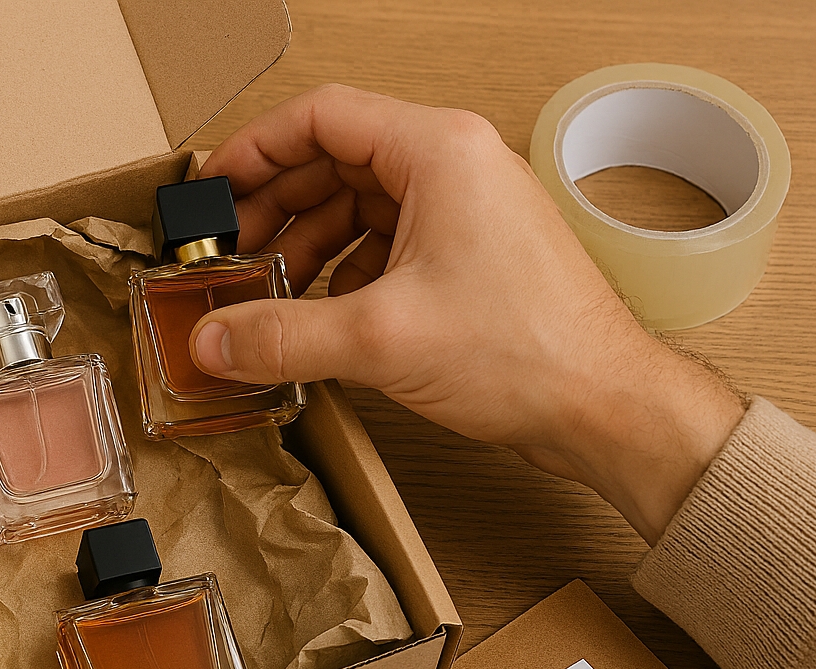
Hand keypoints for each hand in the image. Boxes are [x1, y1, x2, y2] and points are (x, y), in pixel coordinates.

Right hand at [192, 84, 745, 543]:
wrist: (604, 405)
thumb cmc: (527, 350)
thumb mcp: (379, 339)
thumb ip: (281, 337)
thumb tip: (210, 343)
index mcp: (438, 152)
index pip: (322, 117)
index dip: (255, 149)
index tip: (212, 188)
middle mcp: (454, 168)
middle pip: (335, 160)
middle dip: (273, 205)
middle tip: (228, 250)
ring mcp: (465, 213)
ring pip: (359, 206)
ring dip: (306, 244)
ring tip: (267, 290)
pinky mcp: (470, 258)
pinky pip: (387, 246)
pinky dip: (343, 273)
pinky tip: (321, 316)